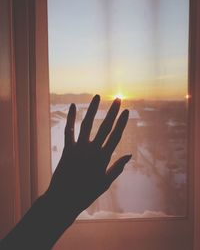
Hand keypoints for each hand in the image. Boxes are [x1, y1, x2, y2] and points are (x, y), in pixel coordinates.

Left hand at [47, 95, 131, 214]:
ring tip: (97, 96)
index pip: (116, 136)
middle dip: (113, 112)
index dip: (122, 122)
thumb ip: (117, 167)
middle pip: (105, 127)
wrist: (64, 200)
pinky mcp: (67, 149)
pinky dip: (70, 118)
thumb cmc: (86, 193)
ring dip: (93, 109)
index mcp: (103, 158)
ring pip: (87, 124)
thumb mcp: (105, 182)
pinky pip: (69, 131)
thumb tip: (129, 155)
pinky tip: (73, 106)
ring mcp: (79, 148)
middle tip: (118, 99)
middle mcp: (92, 150)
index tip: (126, 111)